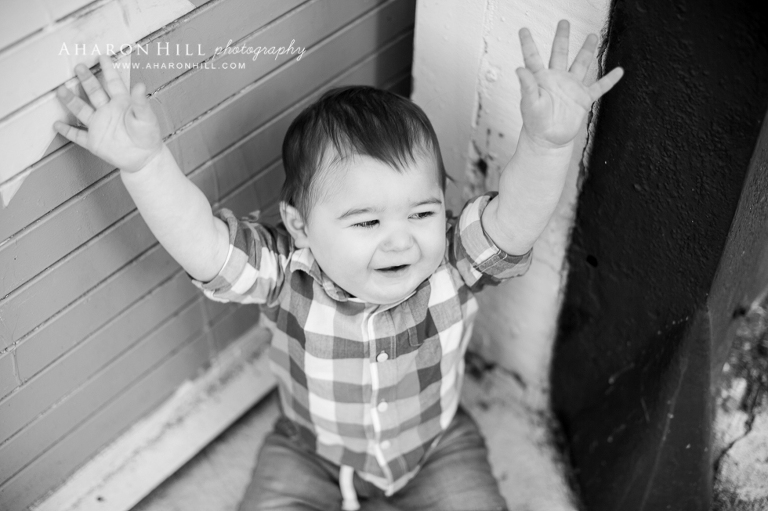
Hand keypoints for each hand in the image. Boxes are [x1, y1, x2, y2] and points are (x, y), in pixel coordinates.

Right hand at [54, 55, 162, 172]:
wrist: (145, 159)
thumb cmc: (148, 136)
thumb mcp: (146, 118)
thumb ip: (141, 103)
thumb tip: (141, 84)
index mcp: (121, 103)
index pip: (113, 83)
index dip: (108, 70)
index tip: (102, 56)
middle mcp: (108, 111)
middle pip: (94, 92)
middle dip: (86, 80)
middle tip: (78, 67)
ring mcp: (99, 126)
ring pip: (82, 111)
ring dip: (71, 101)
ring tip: (60, 90)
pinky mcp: (94, 142)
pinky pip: (78, 135)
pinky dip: (67, 130)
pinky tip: (56, 124)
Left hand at [516, 20, 622, 148]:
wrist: (548, 140)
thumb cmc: (535, 123)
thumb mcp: (529, 104)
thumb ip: (527, 86)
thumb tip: (519, 69)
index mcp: (540, 79)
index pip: (533, 57)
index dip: (528, 43)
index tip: (523, 30)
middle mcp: (556, 79)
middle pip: (560, 53)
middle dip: (562, 38)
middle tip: (564, 22)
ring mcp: (571, 87)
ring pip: (581, 64)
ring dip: (587, 50)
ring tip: (593, 35)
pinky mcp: (583, 99)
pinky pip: (599, 87)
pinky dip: (609, 80)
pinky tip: (619, 70)